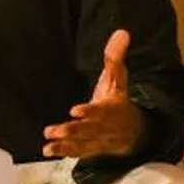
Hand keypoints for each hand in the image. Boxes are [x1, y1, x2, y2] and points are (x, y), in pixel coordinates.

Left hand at [43, 28, 146, 157]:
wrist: (134, 132)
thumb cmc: (119, 101)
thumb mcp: (118, 80)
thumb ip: (115, 58)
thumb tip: (121, 32)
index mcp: (111, 108)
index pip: (101, 110)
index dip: (89, 111)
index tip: (75, 110)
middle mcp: (104, 126)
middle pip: (88, 129)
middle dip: (73, 130)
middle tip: (56, 129)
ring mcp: (97, 139)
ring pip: (82, 142)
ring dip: (66, 143)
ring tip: (49, 142)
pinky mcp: (90, 148)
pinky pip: (78, 151)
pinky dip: (64, 151)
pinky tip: (49, 150)